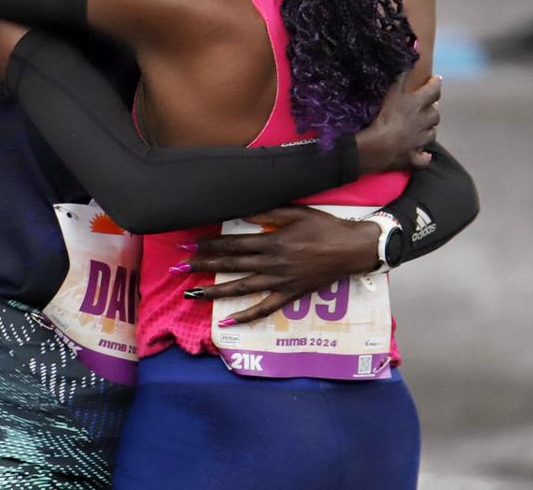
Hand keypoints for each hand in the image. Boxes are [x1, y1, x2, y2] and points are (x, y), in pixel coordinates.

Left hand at [182, 206, 378, 324]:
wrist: (351, 249)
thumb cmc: (325, 227)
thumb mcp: (296, 212)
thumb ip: (268, 212)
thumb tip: (242, 212)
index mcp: (271, 241)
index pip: (234, 243)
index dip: (210, 244)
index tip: (191, 244)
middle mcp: (272, 263)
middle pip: (232, 265)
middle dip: (205, 266)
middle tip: (181, 268)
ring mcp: (280, 282)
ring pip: (242, 288)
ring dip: (216, 291)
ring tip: (194, 294)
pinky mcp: (290, 295)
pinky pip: (265, 309)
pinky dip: (246, 316)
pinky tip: (228, 321)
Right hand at [354, 74, 440, 173]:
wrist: (378, 147)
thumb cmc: (384, 116)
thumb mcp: (391, 92)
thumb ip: (401, 78)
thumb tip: (409, 64)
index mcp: (418, 104)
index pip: (433, 90)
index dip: (435, 83)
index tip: (437, 79)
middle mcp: (424, 122)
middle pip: (435, 114)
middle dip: (433, 108)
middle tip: (429, 106)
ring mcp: (420, 141)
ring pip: (432, 134)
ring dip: (429, 129)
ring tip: (424, 127)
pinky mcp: (414, 158)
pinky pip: (423, 158)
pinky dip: (424, 156)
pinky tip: (424, 155)